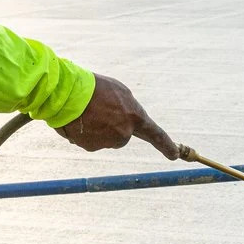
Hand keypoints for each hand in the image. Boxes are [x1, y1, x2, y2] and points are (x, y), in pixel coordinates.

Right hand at [57, 73, 177, 158]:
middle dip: (114, 125)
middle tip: (101, 109)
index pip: (155, 134)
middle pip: (123, 135)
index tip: (175, 155)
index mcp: (135, 117)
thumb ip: (128, 108)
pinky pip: (91, 141)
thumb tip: (126, 122)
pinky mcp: (92, 147)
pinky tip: (79, 119)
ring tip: (87, 111)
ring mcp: (108, 142)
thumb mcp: (120, 93)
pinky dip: (86, 132)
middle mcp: (124, 133)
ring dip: (98, 127)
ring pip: (106, 138)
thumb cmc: (95, 88)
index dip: (166, 145)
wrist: (68, 95)